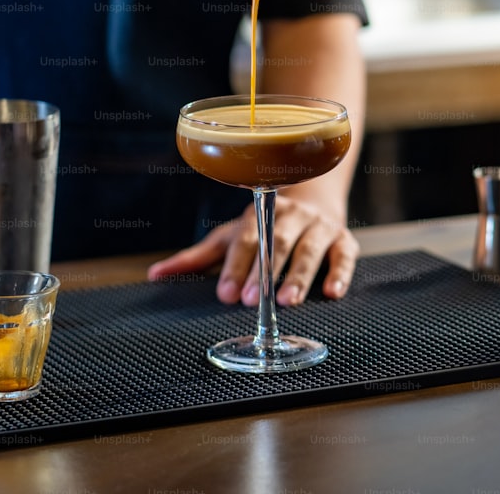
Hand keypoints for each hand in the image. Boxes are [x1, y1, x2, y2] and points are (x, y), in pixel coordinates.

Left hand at [146, 194, 357, 306]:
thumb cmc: (265, 226)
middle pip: (276, 242)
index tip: (225, 293)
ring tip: (286, 302)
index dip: (235, 266)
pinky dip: (340, 272)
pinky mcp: (344, 239)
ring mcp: (320, 225)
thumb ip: (198, 258)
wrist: (315, 198)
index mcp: (259, 212)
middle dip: (263, 273)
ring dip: (298, 275)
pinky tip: (332, 292)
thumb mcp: (230, 237)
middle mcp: (291, 215)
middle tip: (250, 301)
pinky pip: (345, 254)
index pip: (245, 238)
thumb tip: (154, 274)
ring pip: (310, 249)